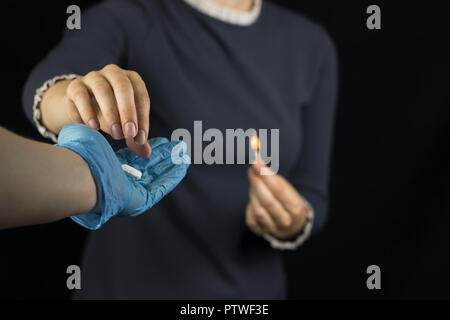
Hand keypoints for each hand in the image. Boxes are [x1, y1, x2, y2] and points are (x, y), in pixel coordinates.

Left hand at [57, 123, 189, 229]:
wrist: (84, 175)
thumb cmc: (84, 156)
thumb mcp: (92, 138)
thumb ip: (93, 133)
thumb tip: (89, 125)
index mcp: (111, 168)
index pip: (135, 158)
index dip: (149, 148)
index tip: (162, 141)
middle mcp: (123, 181)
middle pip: (149, 167)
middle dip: (165, 156)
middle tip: (178, 146)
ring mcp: (133, 192)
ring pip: (158, 176)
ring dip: (172, 165)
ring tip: (185, 155)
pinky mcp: (142, 200)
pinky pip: (162, 187)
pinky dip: (173, 176)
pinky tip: (183, 167)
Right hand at [65, 64, 150, 157]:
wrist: (82, 105)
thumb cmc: (111, 113)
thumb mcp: (125, 123)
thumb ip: (135, 136)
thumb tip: (146, 153)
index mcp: (132, 80)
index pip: (141, 97)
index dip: (143, 118)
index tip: (141, 138)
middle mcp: (114, 73)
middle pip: (123, 88)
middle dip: (128, 112)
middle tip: (129, 134)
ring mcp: (94, 77)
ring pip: (103, 90)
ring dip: (111, 113)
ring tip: (115, 134)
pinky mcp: (75, 86)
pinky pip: (81, 95)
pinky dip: (88, 112)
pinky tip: (94, 127)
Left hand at [246, 163, 307, 239]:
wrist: (290, 223)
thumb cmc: (285, 200)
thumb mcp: (284, 188)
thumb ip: (271, 176)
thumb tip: (256, 163)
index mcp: (295, 207)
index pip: (279, 190)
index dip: (266, 176)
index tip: (256, 164)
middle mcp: (286, 221)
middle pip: (268, 201)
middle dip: (257, 184)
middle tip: (251, 171)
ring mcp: (273, 228)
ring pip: (258, 211)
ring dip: (253, 195)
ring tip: (254, 185)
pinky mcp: (261, 232)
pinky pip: (251, 219)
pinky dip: (250, 207)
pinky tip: (254, 201)